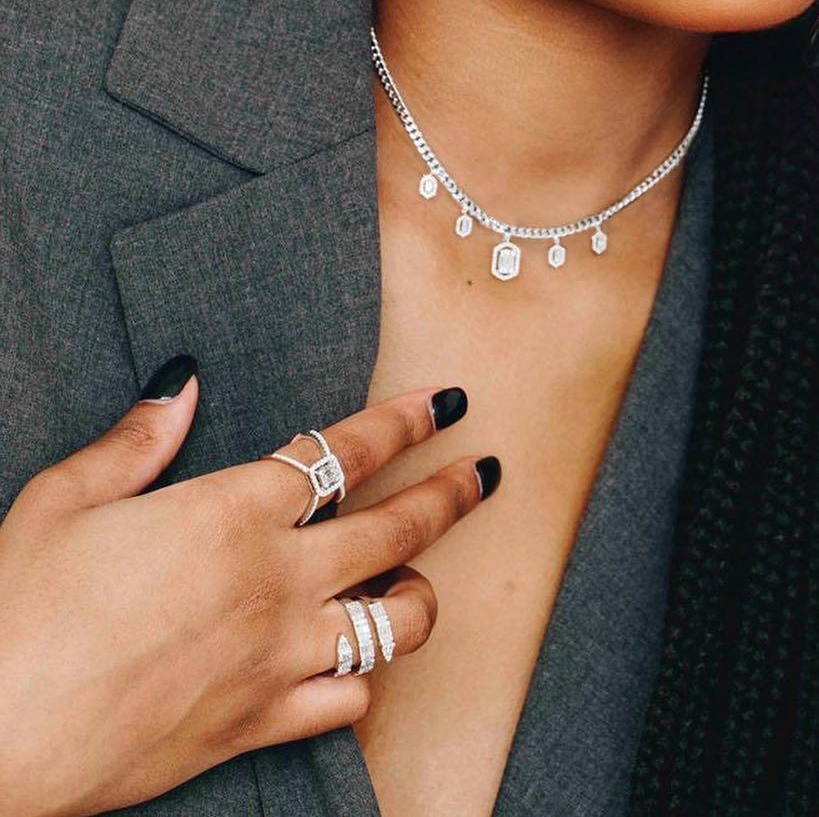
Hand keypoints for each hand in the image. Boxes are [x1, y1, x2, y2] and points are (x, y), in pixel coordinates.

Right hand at [0, 365, 495, 816]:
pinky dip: (363, 679)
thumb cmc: (18, 611)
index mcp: (235, 511)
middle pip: (401, 526)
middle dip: (453, 493)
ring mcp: (280, 656)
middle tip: (485, 474)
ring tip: (417, 577)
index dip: (408, 420)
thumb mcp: (63, 500)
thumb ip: (136, 439)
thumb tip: (180, 382)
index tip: (447, 402)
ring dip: (421, 592)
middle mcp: (278, 579)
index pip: (348, 449)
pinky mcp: (262, 723)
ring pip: (400, 620)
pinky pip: (352, 701)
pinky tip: (353, 663)